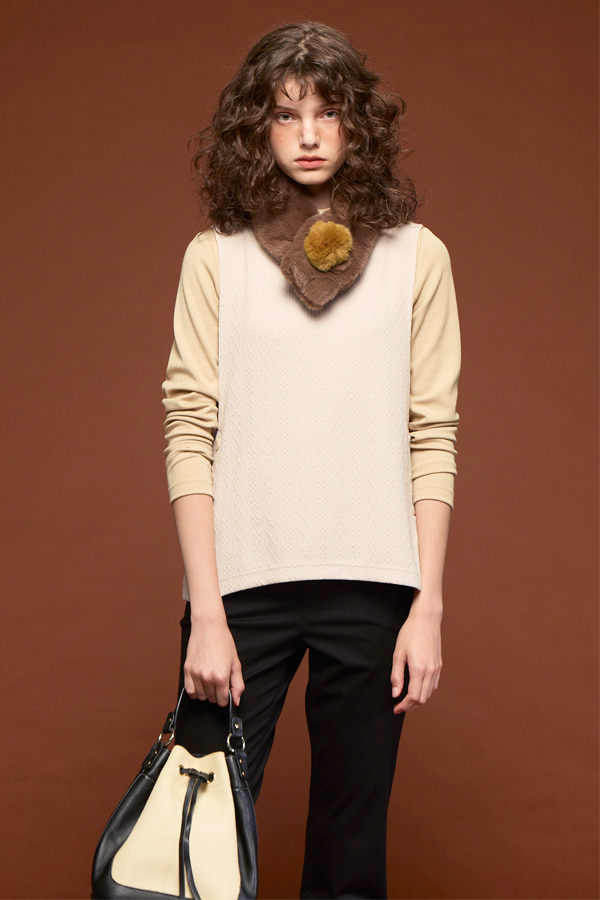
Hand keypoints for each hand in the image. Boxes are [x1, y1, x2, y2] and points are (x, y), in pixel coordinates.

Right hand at [183, 617, 244, 706]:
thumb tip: (236, 700)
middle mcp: (207, 677)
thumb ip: (238, 684)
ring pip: (201, 697)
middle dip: (217, 694)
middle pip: (212, 700)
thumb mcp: (236, 663)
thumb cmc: (223, 642)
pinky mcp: (187, 670)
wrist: (208, 627)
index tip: (226, 689)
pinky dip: (195, 691)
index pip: (223, 701)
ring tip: (210, 680)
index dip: (226, 697)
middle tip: (219, 681)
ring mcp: (195, 674)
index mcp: (221, 676)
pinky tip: (200, 683)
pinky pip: (189, 691)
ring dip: (206, 693)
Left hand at [390, 597, 441, 713]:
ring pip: (429, 693)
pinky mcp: (439, 665)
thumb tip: (395, 694)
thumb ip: (396, 675)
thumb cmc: (410, 633)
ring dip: (418, 699)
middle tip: (399, 705)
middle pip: (422, 699)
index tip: (395, 708)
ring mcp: (436, 669)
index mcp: (419, 669)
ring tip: (406, 698)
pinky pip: (433, 685)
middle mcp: (430, 671)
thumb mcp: (398, 653)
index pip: (413, 697)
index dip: (404, 706)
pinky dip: (425, 691)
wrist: (426, 619)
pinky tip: (416, 688)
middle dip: (410, 706)